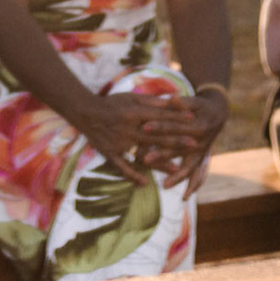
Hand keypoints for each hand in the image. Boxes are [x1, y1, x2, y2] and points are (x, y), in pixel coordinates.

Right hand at [75, 93, 212, 186]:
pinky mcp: (110, 153)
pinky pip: (121, 166)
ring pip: (143, 154)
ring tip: (176, 169)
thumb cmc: (111, 103)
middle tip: (194, 144)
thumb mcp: (131, 97)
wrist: (85, 112)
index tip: (192, 120)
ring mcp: (119, 142)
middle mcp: (128, 128)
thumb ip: (152, 100)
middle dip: (175, 140)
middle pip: (155, 136)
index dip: (176, 117)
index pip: (159, 116)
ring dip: (160, 162)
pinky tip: (144, 183)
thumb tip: (174, 98)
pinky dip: (131, 175)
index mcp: (133, 112)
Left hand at [141, 90, 227, 189]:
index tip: (144, 127)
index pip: (174, 126)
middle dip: (161, 155)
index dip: (159, 126)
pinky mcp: (201, 158)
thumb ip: (182, 102)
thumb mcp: (193, 101)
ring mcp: (202, 153)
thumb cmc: (201, 105)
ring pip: (189, 167)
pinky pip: (198, 176)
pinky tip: (183, 198)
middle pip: (178, 150)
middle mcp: (201, 142)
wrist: (219, 112)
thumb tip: (172, 98)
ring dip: (177, 176)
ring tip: (164, 185)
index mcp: (197, 126)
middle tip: (144, 159)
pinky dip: (192, 186)